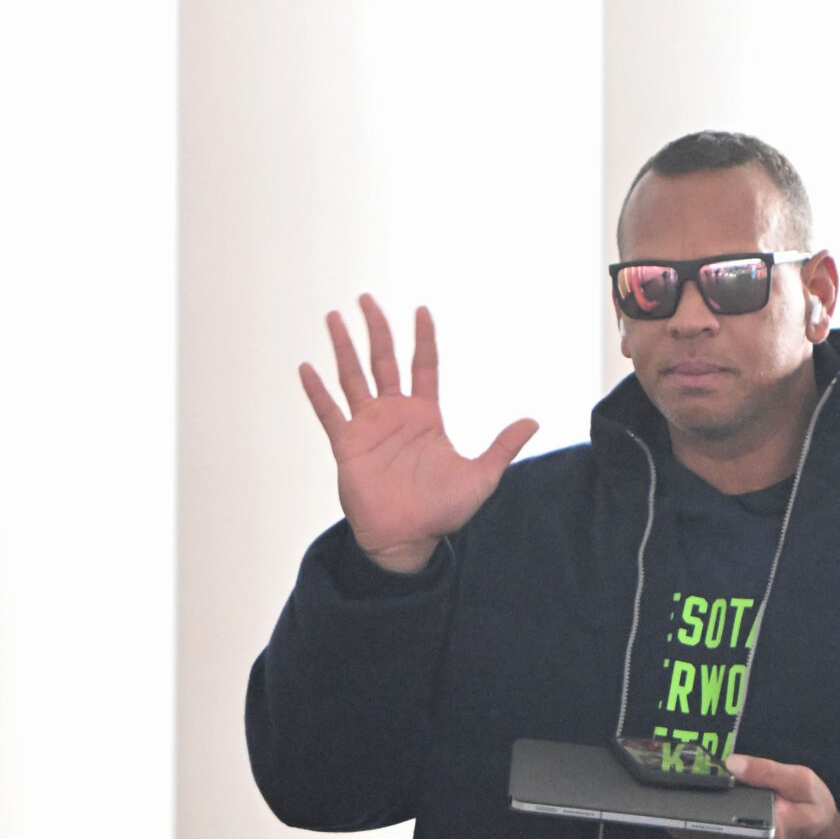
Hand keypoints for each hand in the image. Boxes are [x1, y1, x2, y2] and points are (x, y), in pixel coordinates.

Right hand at [299, 296, 537, 572]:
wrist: (408, 540)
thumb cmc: (442, 512)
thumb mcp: (480, 477)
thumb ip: (502, 447)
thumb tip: (534, 422)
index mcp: (425, 416)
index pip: (424, 366)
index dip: (424, 338)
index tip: (421, 309)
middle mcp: (395, 414)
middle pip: (384, 360)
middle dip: (377, 329)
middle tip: (366, 298)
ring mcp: (369, 427)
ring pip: (353, 377)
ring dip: (343, 348)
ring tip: (334, 318)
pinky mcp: (347, 445)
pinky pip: (328, 412)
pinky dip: (316, 392)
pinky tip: (306, 368)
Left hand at [675, 753, 839, 838]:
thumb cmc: (815, 817)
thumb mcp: (804, 783)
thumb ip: (768, 771)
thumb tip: (731, 763)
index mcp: (765, 829)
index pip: (715, 817)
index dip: (688, 800)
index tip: (672, 781)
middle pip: (693, 828)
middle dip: (680, 804)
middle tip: (670, 780)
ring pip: (692, 838)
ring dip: (686, 816)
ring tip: (679, 791)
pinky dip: (697, 828)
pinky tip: (700, 810)